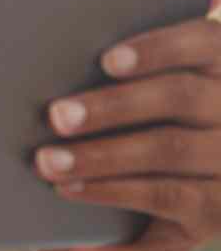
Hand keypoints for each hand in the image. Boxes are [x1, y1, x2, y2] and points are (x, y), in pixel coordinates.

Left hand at [34, 0, 220, 250]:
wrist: (182, 191)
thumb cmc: (147, 116)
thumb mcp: (150, 88)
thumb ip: (126, 66)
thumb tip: (60, 44)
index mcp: (220, 63)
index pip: (201, 42)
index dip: (156, 49)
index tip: (106, 61)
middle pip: (178, 96)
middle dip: (111, 106)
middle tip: (56, 116)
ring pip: (166, 149)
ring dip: (99, 155)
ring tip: (47, 160)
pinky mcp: (218, 208)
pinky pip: (164, 195)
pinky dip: (111, 190)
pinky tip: (70, 186)